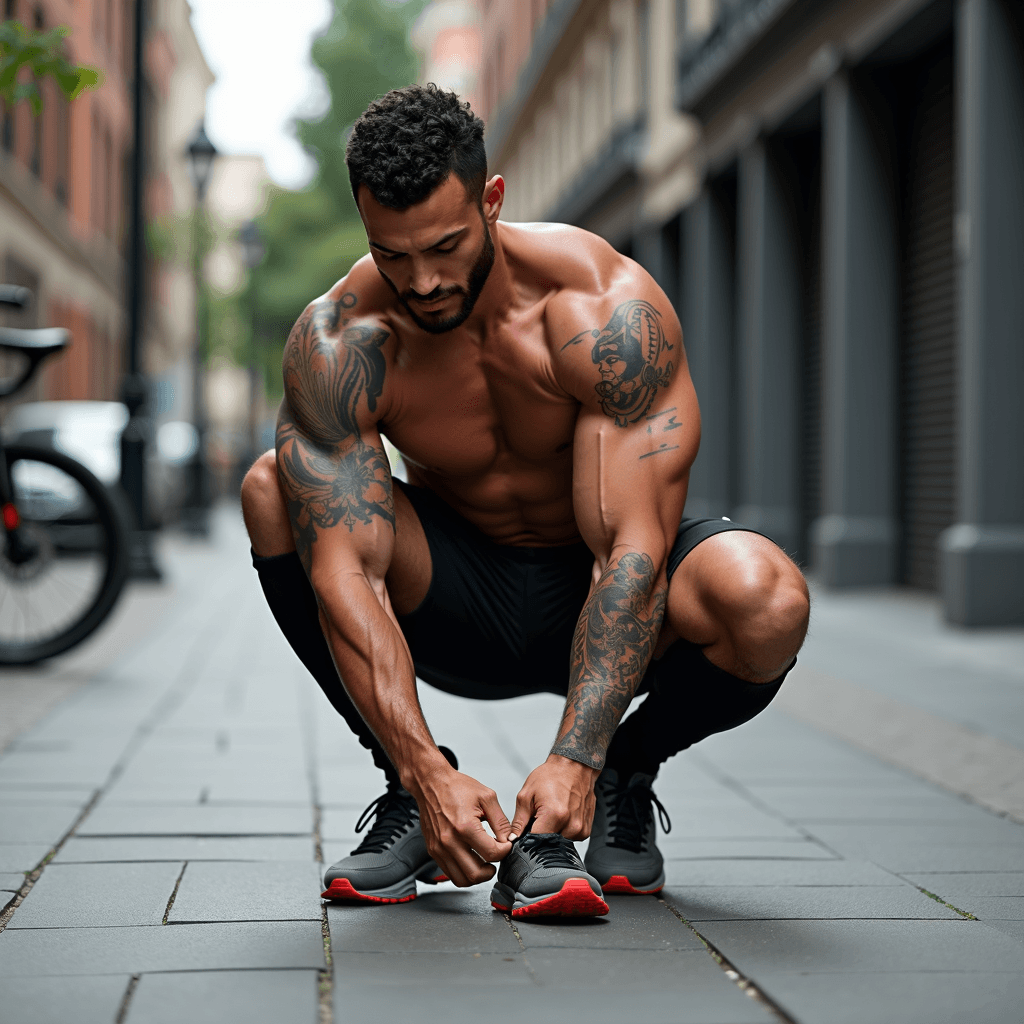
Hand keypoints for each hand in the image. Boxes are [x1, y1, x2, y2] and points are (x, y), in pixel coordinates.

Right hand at [407, 763, 512, 886]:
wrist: (431, 783)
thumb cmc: (456, 787)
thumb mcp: (487, 797)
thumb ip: (500, 822)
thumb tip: (508, 840)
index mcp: (465, 826)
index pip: (492, 854)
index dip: (504, 851)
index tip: (505, 845)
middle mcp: (449, 841)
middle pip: (476, 874)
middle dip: (491, 870)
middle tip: (496, 859)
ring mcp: (439, 848)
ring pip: (461, 879)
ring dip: (477, 876)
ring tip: (484, 864)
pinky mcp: (433, 850)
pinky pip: (450, 872)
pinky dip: (463, 872)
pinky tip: (470, 860)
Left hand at [509, 755, 599, 839]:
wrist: (574, 766)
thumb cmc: (551, 776)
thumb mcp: (527, 794)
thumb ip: (519, 820)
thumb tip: (513, 839)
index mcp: (554, 815)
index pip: (535, 843)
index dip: (526, 840)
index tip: (525, 831)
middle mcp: (571, 824)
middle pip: (547, 844)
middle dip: (540, 834)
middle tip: (539, 817)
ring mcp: (580, 829)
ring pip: (559, 843)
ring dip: (552, 832)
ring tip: (552, 814)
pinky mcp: (585, 830)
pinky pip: (569, 839)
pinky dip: (563, 830)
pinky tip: (561, 815)